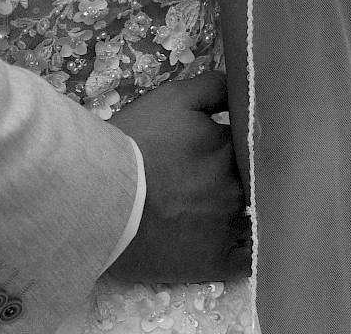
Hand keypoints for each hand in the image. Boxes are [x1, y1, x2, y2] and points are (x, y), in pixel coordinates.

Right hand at [107, 73, 250, 283]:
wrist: (101, 198)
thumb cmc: (134, 144)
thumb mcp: (171, 100)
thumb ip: (212, 89)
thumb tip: (241, 88)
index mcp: (229, 148)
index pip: (244, 145)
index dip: (229, 146)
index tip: (212, 150)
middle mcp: (238, 187)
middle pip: (247, 181)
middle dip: (234, 179)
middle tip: (207, 181)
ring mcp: (230, 228)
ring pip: (249, 218)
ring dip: (239, 213)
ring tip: (212, 212)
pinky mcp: (218, 262)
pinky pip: (247, 261)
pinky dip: (246, 253)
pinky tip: (236, 245)